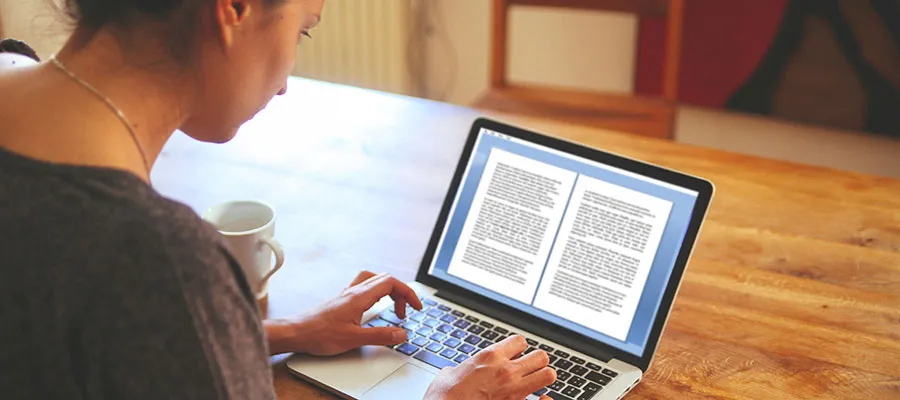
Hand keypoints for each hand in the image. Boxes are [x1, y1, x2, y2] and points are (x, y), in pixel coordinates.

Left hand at [265, 271, 422, 355]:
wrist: (296, 333)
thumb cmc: (319, 334)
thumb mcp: (354, 339)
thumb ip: (381, 336)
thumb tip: (401, 333)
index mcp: (359, 296)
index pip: (391, 283)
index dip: (408, 293)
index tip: (416, 307)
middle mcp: (354, 291)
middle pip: (385, 279)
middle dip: (401, 293)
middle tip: (405, 312)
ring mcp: (347, 294)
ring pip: (374, 281)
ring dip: (388, 291)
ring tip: (393, 308)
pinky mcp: (341, 301)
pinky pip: (364, 288)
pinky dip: (376, 294)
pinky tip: (374, 308)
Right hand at [424, 335, 555, 399]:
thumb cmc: (444, 396)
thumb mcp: (449, 374)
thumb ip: (464, 368)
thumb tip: (458, 371)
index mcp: (490, 357)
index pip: (520, 341)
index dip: (518, 348)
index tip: (514, 354)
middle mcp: (507, 371)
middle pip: (541, 356)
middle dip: (536, 361)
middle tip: (528, 368)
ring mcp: (515, 391)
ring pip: (549, 375)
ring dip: (543, 377)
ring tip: (535, 381)